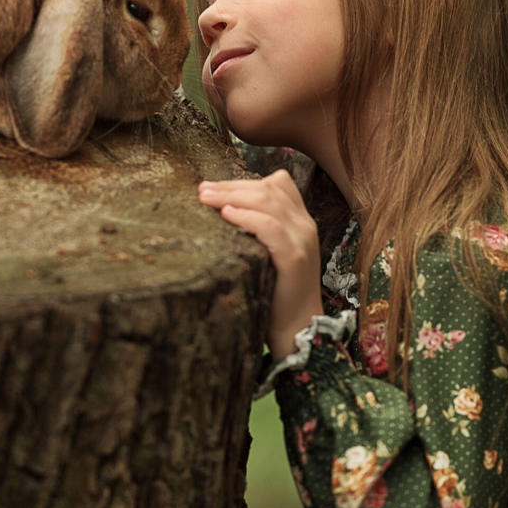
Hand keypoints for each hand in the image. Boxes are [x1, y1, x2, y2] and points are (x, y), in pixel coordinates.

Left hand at [198, 170, 322, 359]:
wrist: (297, 327)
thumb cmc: (275, 291)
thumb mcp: (268, 253)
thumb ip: (257, 230)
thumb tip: (221, 210)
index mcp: (300, 220)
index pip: (279, 183)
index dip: (245, 180)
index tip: (213, 187)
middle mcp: (304, 225)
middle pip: (269, 189)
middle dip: (231, 186)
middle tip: (202, 190)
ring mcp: (302, 239)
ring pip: (269, 201)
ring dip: (233, 196)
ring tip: (207, 199)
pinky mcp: (294, 257)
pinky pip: (270, 227)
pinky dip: (247, 217)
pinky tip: (227, 215)